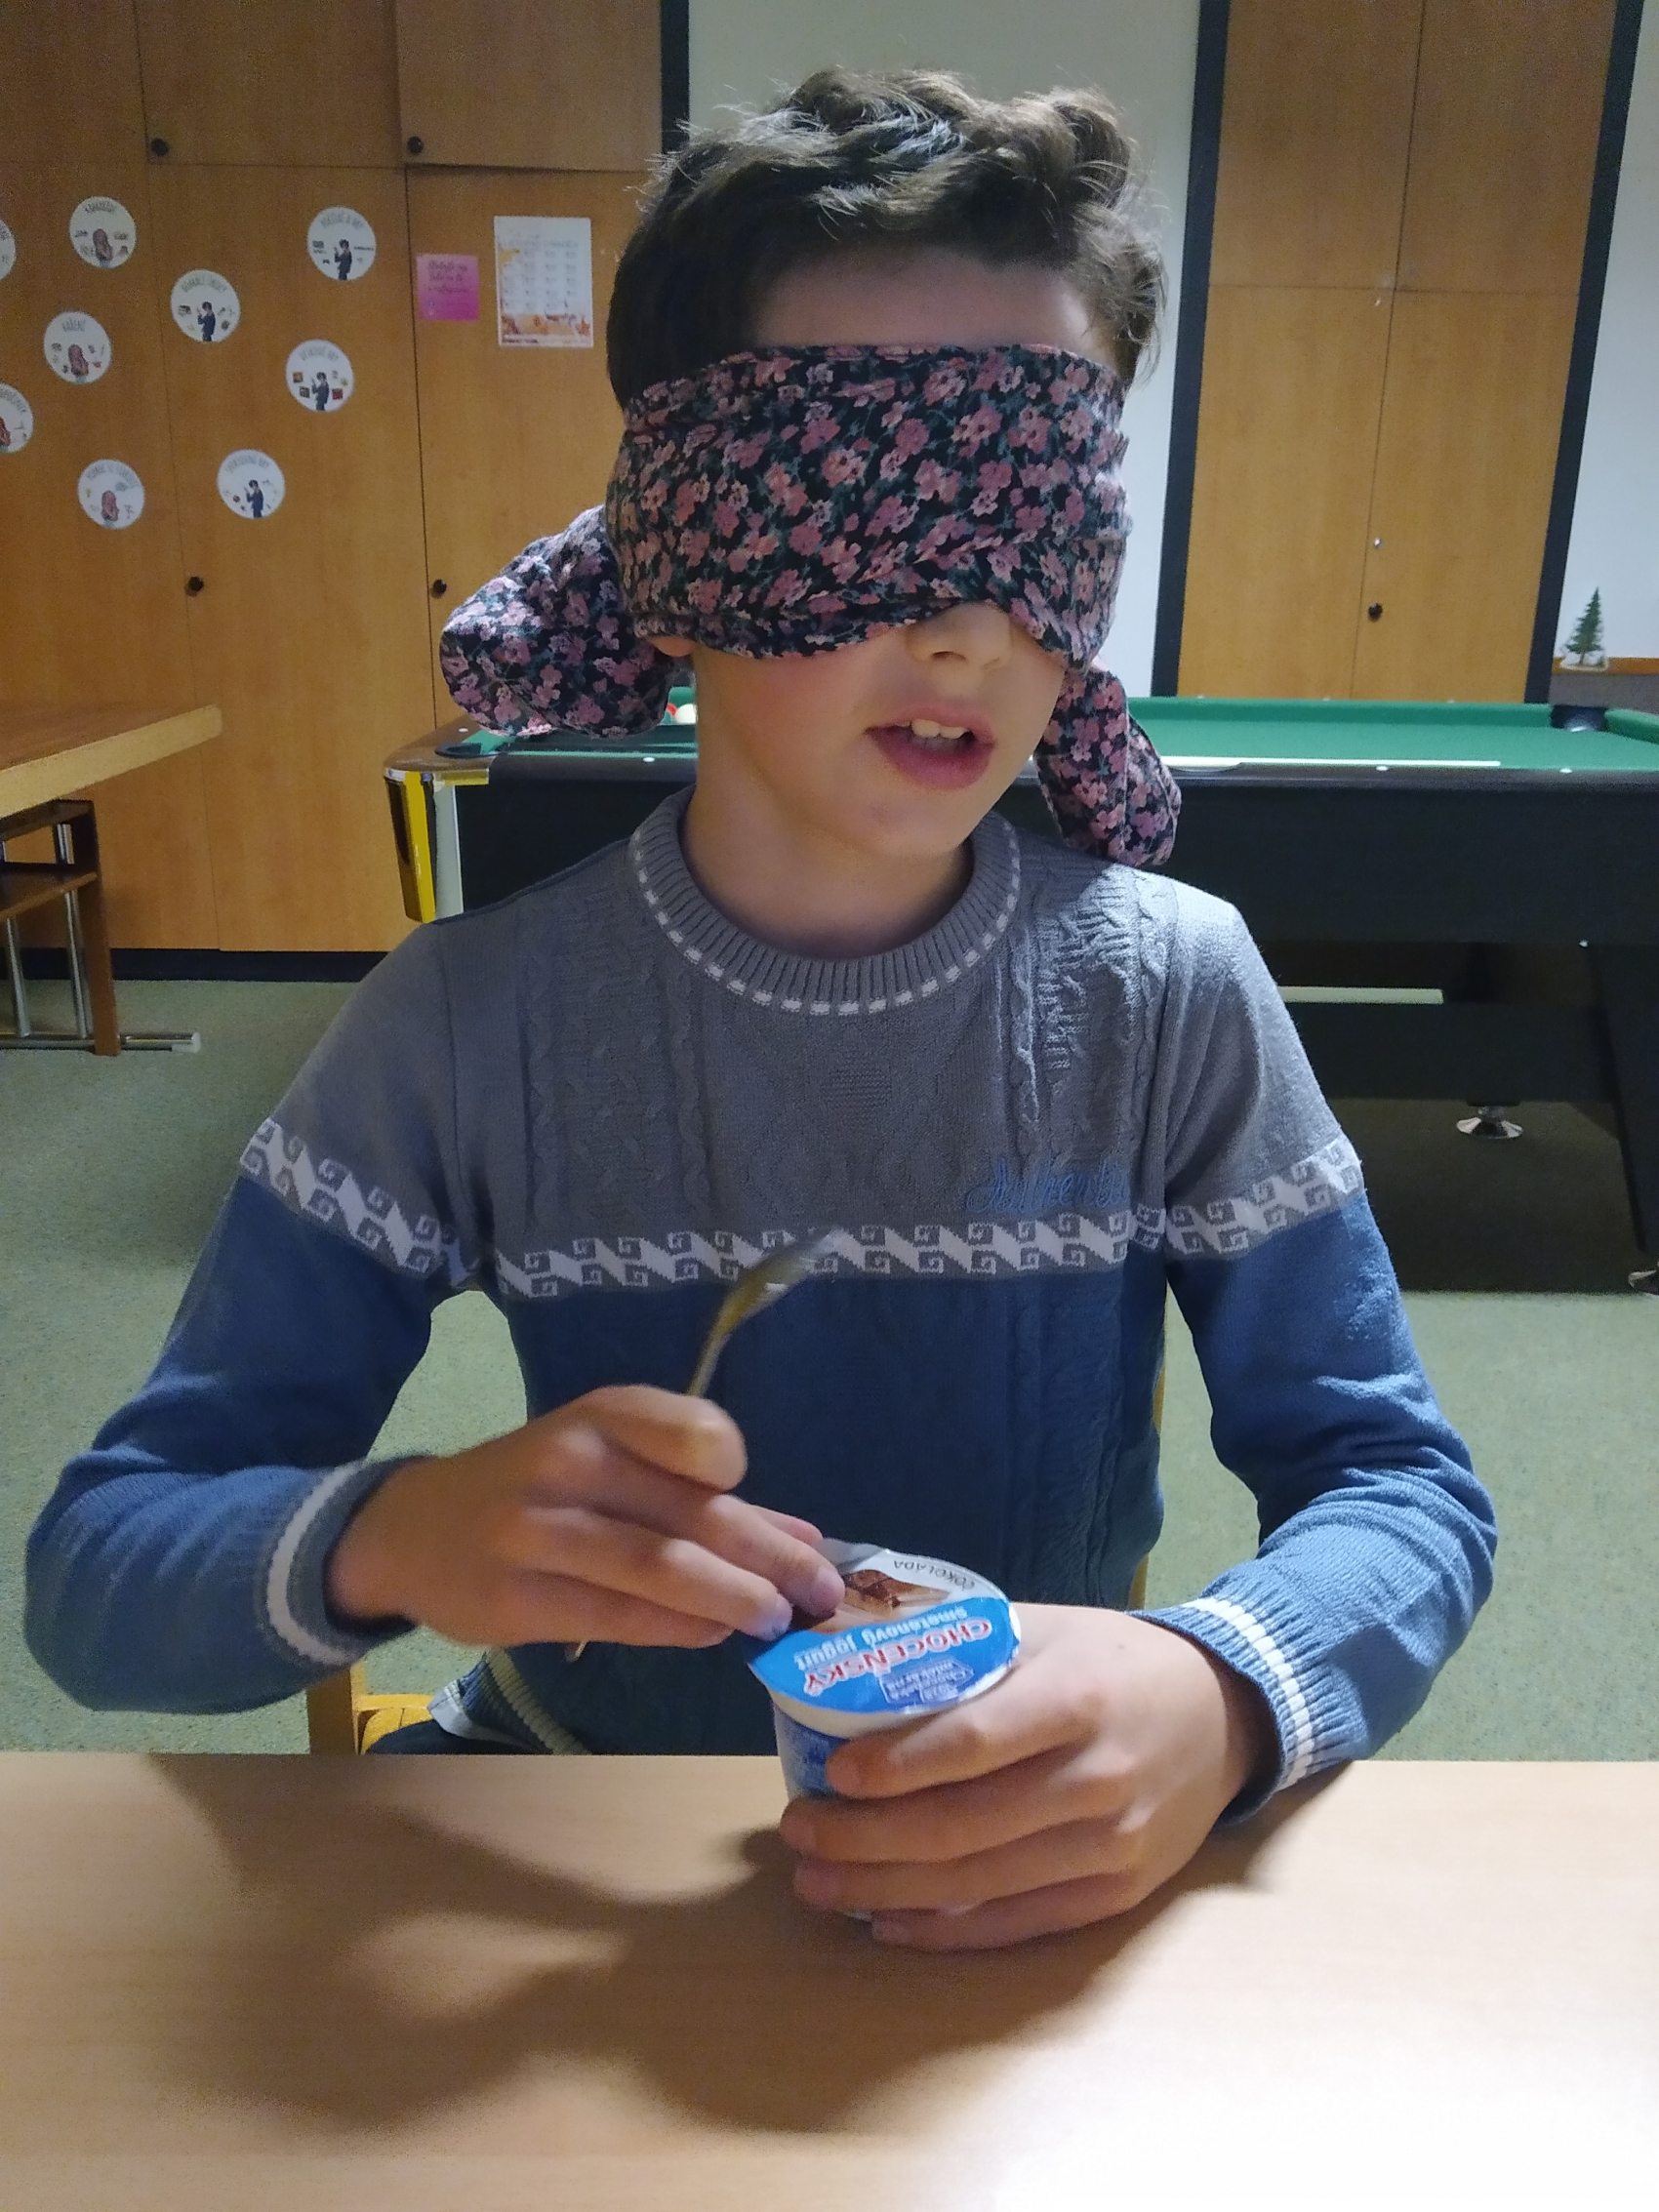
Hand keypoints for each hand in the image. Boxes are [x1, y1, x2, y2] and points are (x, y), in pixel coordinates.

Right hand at [325, 1385, 842, 1649]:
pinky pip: (618, 1618)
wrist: (413, 1528)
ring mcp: (536, 1531)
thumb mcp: (612, 1462)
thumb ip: (703, 1496)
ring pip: (659, 1568)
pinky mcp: (515, 1598)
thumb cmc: (538, 1488)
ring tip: (777, 1620)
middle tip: (824, 1593)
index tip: (789, 1518)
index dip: (745, 1477)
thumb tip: (805, 1537)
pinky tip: (714, 1635)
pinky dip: (680, 1630)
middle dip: (772, 1558)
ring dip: (733, 1600)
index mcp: (603, 1417)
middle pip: (693, 1513)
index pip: (697, 1435)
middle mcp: (569, 1461)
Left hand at [778, 1603, 1274, 1949]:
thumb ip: (958, 1647)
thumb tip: (846, 1652)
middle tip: (798, 1832)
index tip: (833, 1773)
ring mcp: (1110, 1849)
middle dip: (866, 1838)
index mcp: (1077, 1699)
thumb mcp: (1043, 1629)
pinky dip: (945, 1931)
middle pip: (964, 1825)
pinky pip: (1017, 1924)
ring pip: (980, 1884)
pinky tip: (885, 1923)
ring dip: (885, 1890)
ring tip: (817, 1881)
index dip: (898, 1765)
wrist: (1224, 1717)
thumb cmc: (1112, 1662)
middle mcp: (1097, 1781)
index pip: (975, 1742)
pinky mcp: (1115, 1897)